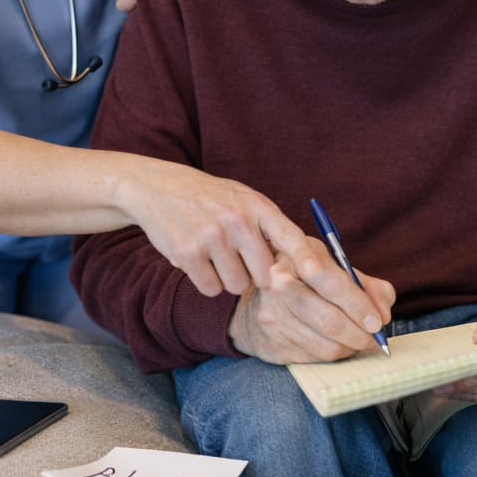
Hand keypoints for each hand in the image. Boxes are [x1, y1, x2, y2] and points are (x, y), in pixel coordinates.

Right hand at [125, 160, 319, 295]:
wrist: (159, 188)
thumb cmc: (211, 198)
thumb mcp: (244, 199)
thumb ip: (269, 227)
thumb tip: (299, 265)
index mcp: (257, 205)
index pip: (289, 235)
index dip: (305, 257)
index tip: (316, 274)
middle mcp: (237, 220)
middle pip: (264, 275)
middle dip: (255, 275)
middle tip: (238, 257)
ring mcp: (212, 237)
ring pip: (237, 286)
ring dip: (228, 279)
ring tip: (215, 255)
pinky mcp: (188, 253)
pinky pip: (210, 289)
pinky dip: (206, 282)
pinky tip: (198, 260)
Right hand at [228, 245, 395, 364]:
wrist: (256, 300)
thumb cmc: (302, 278)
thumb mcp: (332, 266)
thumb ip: (365, 284)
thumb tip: (383, 313)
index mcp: (296, 259)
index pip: (333, 284)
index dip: (360, 305)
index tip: (378, 320)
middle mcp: (279, 287)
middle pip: (330, 320)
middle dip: (361, 333)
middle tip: (375, 336)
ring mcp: (274, 319)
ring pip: (326, 346)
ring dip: (351, 347)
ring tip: (360, 340)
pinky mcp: (273, 346)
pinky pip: (315, 358)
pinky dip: (335, 354)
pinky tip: (339, 344)